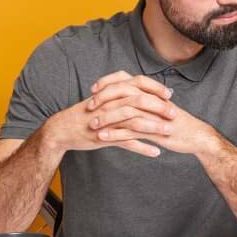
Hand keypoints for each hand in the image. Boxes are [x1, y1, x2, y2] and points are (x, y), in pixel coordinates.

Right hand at [42, 71, 174, 157]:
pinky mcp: (104, 137)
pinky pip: (126, 142)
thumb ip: (118, 92)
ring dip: (154, 128)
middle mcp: (110, 104)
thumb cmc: (85, 113)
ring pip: (135, 123)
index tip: (170, 94)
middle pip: (139, 102)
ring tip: (169, 133)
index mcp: (111, 92)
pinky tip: (156, 152)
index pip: (137, 84)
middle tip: (174, 114)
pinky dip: (142, 148)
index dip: (155, 88)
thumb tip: (138, 89)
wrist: (62, 129)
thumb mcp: (102, 99)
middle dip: (159, 108)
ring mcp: (107, 121)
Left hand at [90, 71, 218, 156]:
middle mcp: (152, 100)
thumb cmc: (177, 123)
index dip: (108, 82)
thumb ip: (145, 100)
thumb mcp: (160, 107)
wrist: (197, 136)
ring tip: (92, 125)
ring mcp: (153, 116)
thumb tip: (129, 96)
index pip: (126, 80)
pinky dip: (115, 134)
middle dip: (103, 99)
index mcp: (151, 92)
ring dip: (106, 118)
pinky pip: (131, 131)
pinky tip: (102, 138)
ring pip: (125, 112)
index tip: (94, 88)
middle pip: (123, 93)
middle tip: (89, 106)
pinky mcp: (155, 131)